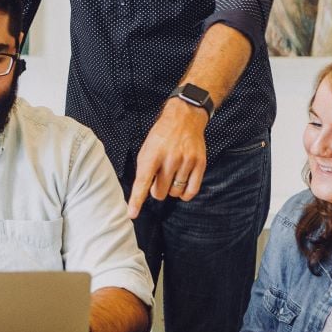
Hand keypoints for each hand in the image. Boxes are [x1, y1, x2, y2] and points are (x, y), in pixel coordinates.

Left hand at [127, 99, 207, 218]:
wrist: (184, 118)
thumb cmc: (162, 135)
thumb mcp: (147, 149)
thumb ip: (145, 170)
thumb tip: (143, 192)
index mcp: (152, 154)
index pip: (142, 182)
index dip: (136, 200)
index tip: (132, 214)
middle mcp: (170, 158)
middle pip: (160, 192)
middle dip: (156, 190)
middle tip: (158, 178)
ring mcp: (186, 161)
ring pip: (175, 192)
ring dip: (171, 189)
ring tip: (171, 175)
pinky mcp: (200, 164)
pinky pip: (191, 191)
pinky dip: (185, 194)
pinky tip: (181, 184)